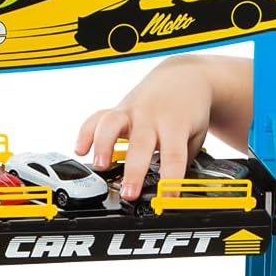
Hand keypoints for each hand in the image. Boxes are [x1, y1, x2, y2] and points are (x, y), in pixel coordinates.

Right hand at [75, 56, 212, 199]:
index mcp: (175, 125)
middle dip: (133, 171)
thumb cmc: (188, 111)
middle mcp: (151, 117)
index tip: (166, 200)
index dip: (170, 180)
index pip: (174, 156)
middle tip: (129, 194)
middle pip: (140, 144)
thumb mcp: (195, 136)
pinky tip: (79, 150)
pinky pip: (97, 118)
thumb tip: (170, 190)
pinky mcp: (118, 108)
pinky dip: (85, 133)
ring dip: (103, 146)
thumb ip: (183, 161)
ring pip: (112, 124)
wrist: (185, 76)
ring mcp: (132, 111)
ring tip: (100, 166)